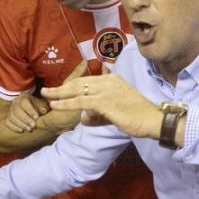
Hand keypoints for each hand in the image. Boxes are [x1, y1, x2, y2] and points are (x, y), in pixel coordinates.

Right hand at [5, 93, 50, 132]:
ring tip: (29, 129)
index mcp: (24, 97)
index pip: (24, 102)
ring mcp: (10, 110)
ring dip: (21, 124)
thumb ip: (43, 107)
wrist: (33, 111)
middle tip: (33, 126)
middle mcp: (15, 102)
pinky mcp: (8, 118)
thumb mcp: (43, 105)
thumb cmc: (39, 108)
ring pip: (12, 117)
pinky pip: (8, 122)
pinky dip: (14, 127)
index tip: (37, 118)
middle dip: (26, 119)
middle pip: (17, 110)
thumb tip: (43, 110)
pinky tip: (22, 131)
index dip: (30, 110)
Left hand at [41, 73, 162, 138]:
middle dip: (61, 87)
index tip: (60, 90)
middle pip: (79, 82)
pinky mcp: (104, 101)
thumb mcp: (114, 113)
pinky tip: (56, 105)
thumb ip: (98, 116)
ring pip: (77, 90)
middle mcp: (108, 81)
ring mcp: (106, 90)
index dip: (71, 86)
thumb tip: (84, 119)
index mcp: (112, 79)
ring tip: (46, 96)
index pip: (87, 81)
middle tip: (47, 90)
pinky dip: (66, 103)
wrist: (152, 120)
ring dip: (59, 94)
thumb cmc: (136, 117)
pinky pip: (80, 101)